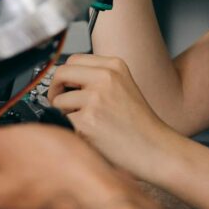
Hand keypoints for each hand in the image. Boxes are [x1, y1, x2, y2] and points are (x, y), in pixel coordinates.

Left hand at [49, 54, 176, 181]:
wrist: (154, 148)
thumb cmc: (138, 124)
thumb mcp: (123, 86)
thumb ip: (97, 78)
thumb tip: (61, 80)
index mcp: (115, 66)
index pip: (73, 60)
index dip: (65, 76)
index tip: (64, 87)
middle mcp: (105, 77)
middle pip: (61, 73)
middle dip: (55, 90)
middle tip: (59, 103)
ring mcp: (96, 98)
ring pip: (58, 100)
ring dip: (64, 113)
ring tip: (86, 124)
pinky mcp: (87, 121)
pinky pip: (64, 121)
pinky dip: (72, 130)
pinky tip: (91, 135)